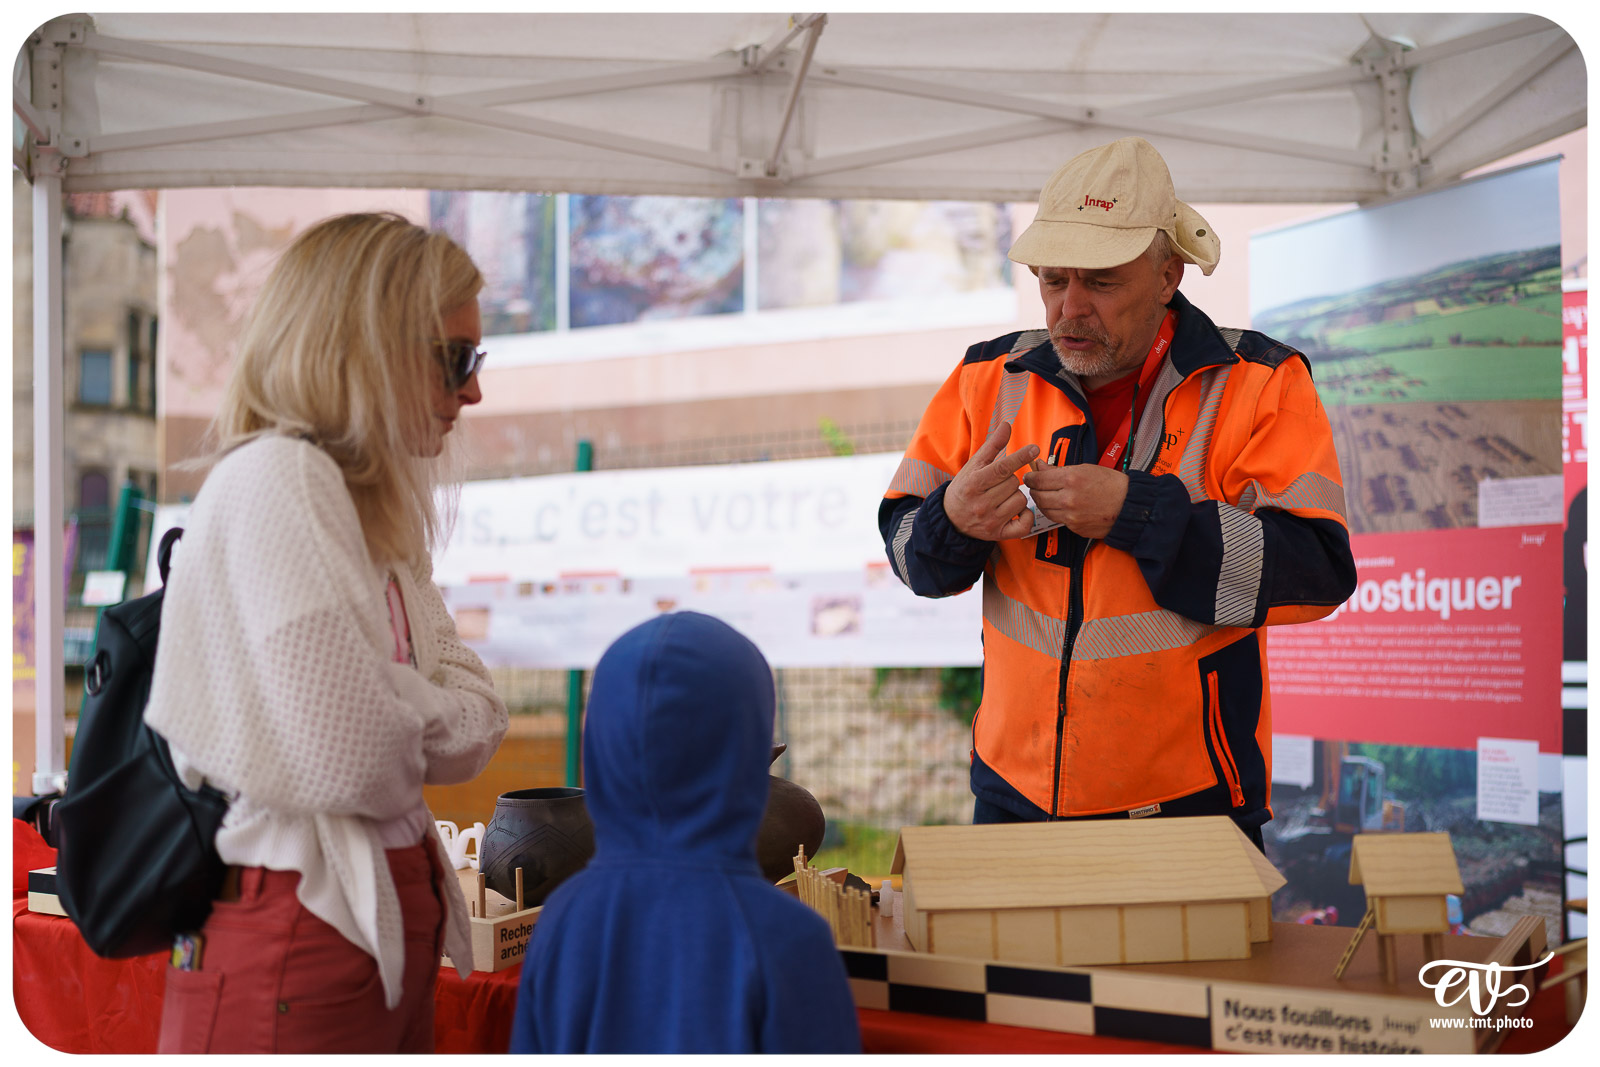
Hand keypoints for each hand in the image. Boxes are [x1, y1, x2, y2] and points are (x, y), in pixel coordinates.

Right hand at [944, 422, 1040, 539]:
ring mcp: (990, 520)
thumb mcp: (973, 466)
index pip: (1001, 468)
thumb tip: (1007, 425)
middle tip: (999, 483)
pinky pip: (1024, 526)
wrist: (950, 519)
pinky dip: (1026, 517)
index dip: (1019, 457)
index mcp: (974, 484)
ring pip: (1020, 500)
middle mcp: (981, 503)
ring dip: (1016, 496)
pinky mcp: (998, 534)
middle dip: (1010, 480)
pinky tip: (1019, 511)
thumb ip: (992, 446)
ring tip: (1004, 496)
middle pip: (1013, 483)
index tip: (1034, 449)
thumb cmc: (964, 488)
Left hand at [1022, 463, 1128, 538]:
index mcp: (1071, 479)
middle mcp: (1069, 499)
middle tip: (1036, 486)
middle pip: (1038, 496)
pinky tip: (1061, 506)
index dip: (1031, 477)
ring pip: (1045, 510)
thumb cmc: (1112, 485)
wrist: (1129, 506)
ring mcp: (1071, 516)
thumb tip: (1040, 466)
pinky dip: (1056, 512)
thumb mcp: (1085, 469)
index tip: (1030, 476)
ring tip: (1048, 496)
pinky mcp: (1074, 527)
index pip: (1038, 479)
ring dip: (1043, 502)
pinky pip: (1057, 519)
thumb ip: (1059, 469)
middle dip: (1034, 490)